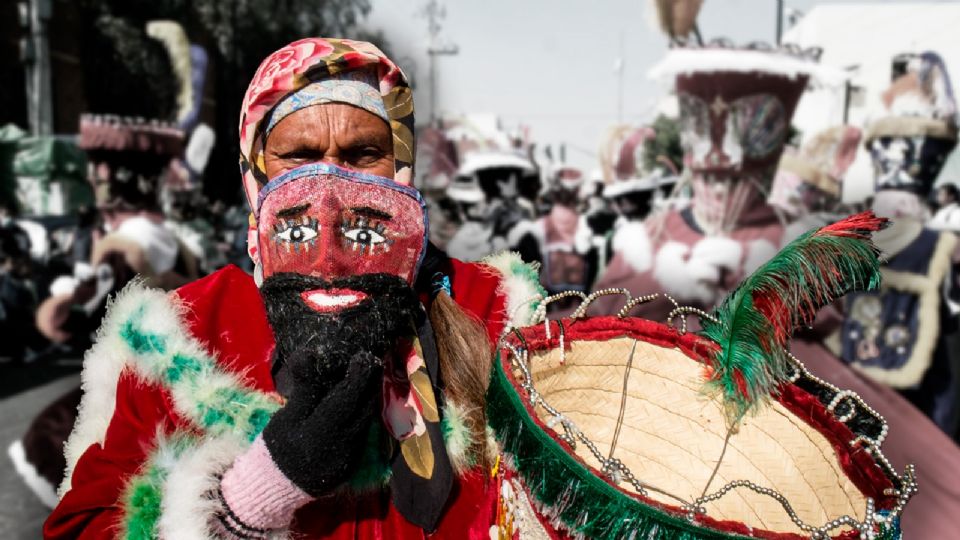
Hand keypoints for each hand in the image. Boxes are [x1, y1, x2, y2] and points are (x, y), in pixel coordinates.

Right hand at [261, 350, 382, 495]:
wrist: (279, 484)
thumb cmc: (279, 446)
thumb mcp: (287, 416)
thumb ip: (304, 388)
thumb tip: (309, 353)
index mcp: (321, 434)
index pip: (345, 400)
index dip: (357, 377)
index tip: (363, 356)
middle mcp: (342, 446)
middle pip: (363, 408)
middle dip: (369, 383)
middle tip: (370, 360)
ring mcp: (351, 456)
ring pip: (366, 420)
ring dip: (369, 397)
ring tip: (368, 375)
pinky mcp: (354, 461)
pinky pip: (363, 431)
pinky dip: (363, 413)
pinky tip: (361, 400)